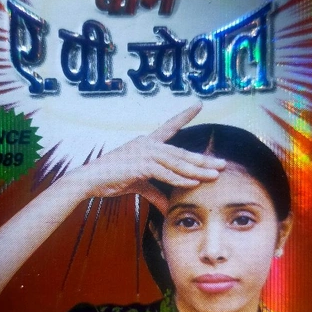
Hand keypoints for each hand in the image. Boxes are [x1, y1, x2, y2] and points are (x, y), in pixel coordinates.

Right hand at [73, 104, 224, 212]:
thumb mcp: (138, 185)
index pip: (169, 127)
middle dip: (203, 159)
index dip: (184, 116)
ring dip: (197, 170)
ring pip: (177, 162)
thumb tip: (169, 206)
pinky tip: (194, 183)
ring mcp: (143, 153)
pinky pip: (165, 173)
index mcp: (147, 144)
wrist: (89, 180)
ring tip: (215, 175)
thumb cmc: (111, 179)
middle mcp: (147, 144)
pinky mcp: (140, 165)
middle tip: (222, 164)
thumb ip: (156, 192)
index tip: (198, 105)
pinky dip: (180, 179)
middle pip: (181, 152)